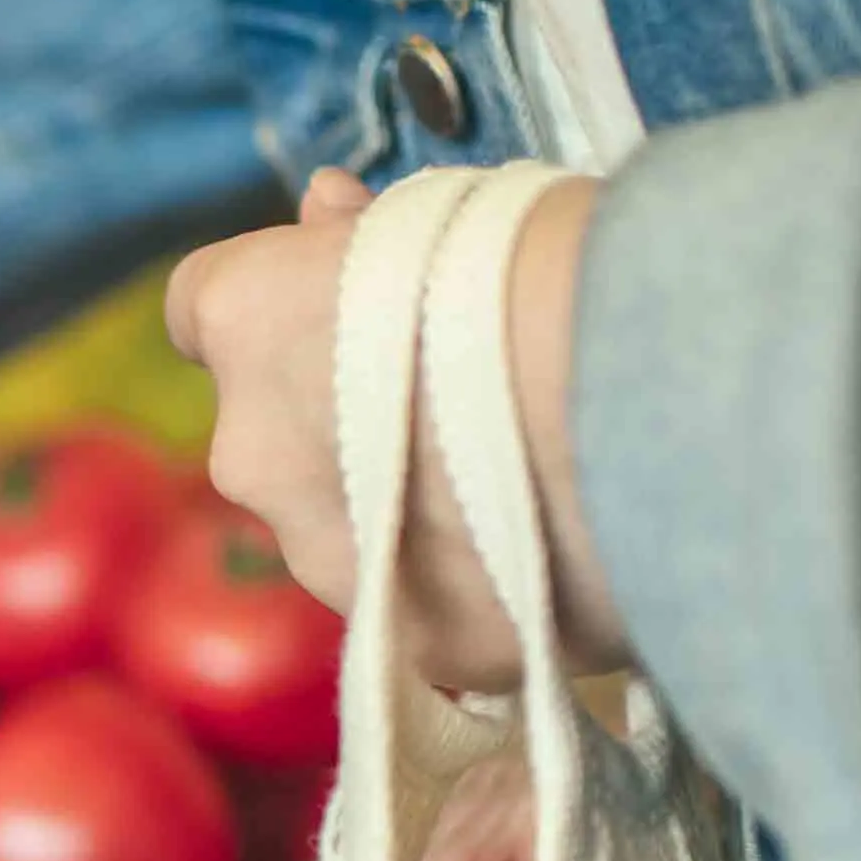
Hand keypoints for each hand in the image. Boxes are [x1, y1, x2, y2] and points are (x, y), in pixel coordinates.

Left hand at [165, 167, 629, 692]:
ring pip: (348, 532)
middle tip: (467, 397)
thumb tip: (326, 217)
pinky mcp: (414, 647)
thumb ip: (362, 237)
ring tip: (529, 479)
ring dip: (409, 510)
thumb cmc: (557, 270)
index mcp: (248, 322)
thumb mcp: (448, 213)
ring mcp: (326, 563)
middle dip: (347, 419)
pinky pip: (430, 610)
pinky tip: (559, 553)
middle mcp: (253, 455)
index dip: (274, 307)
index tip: (331, 302)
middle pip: (280, 434)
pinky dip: (477, 587)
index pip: (205, 308)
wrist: (656, 405)